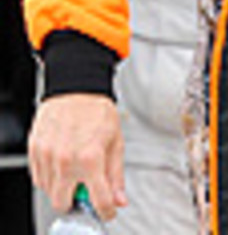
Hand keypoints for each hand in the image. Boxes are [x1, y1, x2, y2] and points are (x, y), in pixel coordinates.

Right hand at [29, 93, 125, 219]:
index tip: (107, 212)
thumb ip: (116, 175)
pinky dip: (50, 177)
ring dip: (63, 188)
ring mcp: (47, 157)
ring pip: (49, 192)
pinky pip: (39, 178)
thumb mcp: (116, 142)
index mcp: (90, 159)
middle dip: (76, 202)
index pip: (98, 200)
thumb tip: (119, 200)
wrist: (76, 89)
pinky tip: (62, 163)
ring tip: (75, 168)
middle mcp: (66, 161)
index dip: (105, 211)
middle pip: (64, 204)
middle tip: (86, 189)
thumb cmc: (97, 112)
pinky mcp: (34, 152)